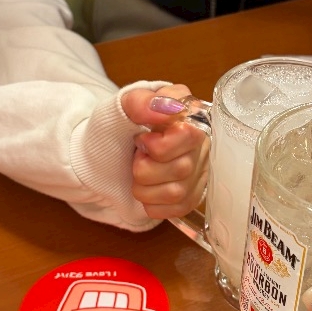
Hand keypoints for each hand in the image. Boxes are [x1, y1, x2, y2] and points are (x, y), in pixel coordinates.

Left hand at [121, 84, 208, 219]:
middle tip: (137, 157)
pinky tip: (147, 188)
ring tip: (138, 174)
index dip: (158, 145)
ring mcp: (199, 172)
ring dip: (145, 187)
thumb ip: (141, 101)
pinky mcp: (192, 196)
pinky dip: (151, 203)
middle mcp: (202, 144)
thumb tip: (166, 107)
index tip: (141, 140)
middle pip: (182, 168)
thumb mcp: (122, 107)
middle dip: (145, 167)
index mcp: (190, 115)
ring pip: (177, 192)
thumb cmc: (118, 128)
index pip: (189, 136)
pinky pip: (176, 209)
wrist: (109, 151)